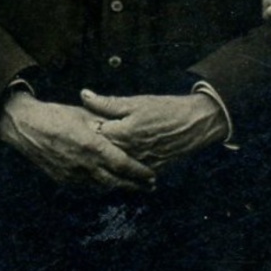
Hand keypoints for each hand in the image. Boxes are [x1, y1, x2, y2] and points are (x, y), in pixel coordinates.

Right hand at [0, 91, 156, 191]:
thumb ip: (105, 123)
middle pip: (116, 182)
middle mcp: (83, 164)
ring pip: (102, 187)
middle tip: (149, 187)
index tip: (153, 176)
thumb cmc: (56, 115)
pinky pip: (86, 187)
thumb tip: (125, 127)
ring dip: (118, 187)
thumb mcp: (84, 114)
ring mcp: (72, 175)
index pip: (123, 164)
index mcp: (92, 146)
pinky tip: (108, 184)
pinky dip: (100, 186)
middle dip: (134, 186)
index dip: (140, 173)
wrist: (25, 126)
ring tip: (133, 186)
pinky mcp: (63, 180)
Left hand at [77, 89, 227, 170]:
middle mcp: (129, 153)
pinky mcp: (151, 170)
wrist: (196, 124)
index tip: (74, 130)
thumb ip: (107, 103)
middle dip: (91, 151)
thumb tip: (84, 95)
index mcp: (122, 134)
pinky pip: (131, 175)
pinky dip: (122, 172)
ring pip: (115, 168)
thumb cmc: (165, 109)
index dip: (83, 133)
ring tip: (93, 161)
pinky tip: (114, 170)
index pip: (93, 136)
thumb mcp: (135, 102)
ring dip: (104, 165)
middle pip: (102, 156)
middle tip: (79, 147)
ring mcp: (140, 164)